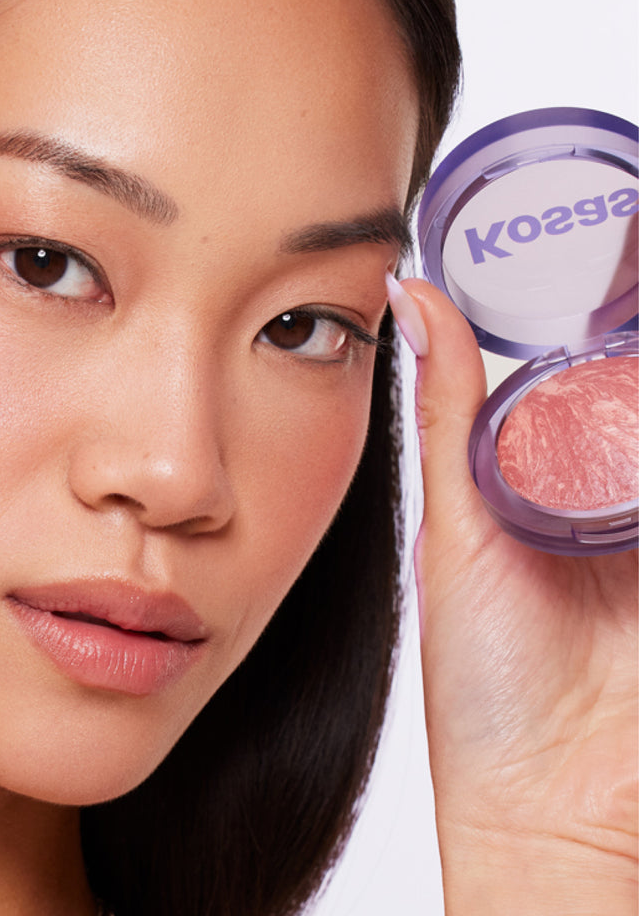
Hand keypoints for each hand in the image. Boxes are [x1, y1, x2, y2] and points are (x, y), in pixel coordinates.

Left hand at [394, 278, 637, 913]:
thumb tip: (415, 299)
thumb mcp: (460, 528)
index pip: (596, 362)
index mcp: (557, 472)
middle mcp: (622, 488)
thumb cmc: (490, 679)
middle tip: (629, 247)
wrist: (548, 802)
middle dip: (637, 321)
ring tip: (635, 269)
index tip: (607, 229)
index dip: (611, 296)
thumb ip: (450, 416)